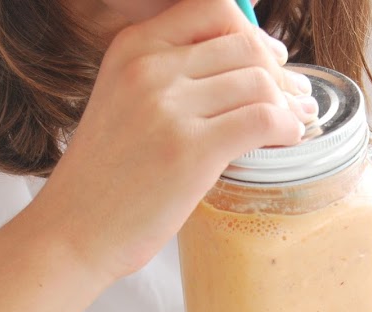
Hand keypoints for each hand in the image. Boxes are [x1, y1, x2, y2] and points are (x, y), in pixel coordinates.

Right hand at [38, 0, 316, 280]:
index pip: (213, 9)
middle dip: (280, 73)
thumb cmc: (105, 177)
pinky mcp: (192, 150)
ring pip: (260, 83)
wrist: (74, 230)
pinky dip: (288, 128)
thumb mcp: (124, 102)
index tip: (270, 58)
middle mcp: (150, 68)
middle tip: (295, 97)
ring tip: (297, 121)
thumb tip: (245, 69)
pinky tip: (288, 140)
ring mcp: (170, 108)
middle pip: (246, 46)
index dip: (253, 33)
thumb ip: (171, 77)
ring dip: (290, 103)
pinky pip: (264, 119)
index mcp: (132, 47)